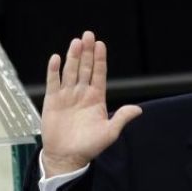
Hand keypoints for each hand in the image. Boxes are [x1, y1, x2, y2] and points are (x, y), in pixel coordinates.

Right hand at [41, 31, 141, 176]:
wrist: (68, 156)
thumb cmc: (90, 146)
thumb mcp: (110, 132)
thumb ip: (122, 118)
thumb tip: (138, 109)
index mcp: (97, 98)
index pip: (99, 74)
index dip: (100, 59)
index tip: (100, 44)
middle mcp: (82, 93)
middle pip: (85, 68)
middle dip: (87, 52)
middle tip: (88, 34)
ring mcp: (67, 96)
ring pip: (70, 71)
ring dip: (73, 57)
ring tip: (76, 42)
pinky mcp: (53, 101)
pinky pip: (53, 82)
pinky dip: (54, 70)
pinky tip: (56, 58)